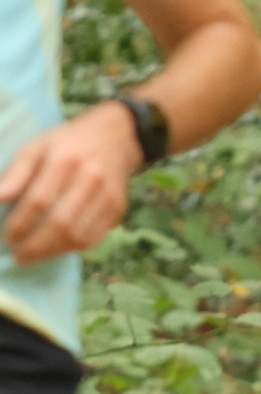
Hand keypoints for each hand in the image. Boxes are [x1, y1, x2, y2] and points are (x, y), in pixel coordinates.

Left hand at [0, 102, 141, 263]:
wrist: (115, 137)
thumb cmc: (68, 143)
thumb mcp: (36, 147)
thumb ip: (16, 173)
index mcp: (65, 160)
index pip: (39, 200)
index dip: (20, 223)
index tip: (7, 236)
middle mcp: (90, 178)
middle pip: (60, 222)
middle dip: (35, 245)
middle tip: (18, 255)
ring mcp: (107, 195)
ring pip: (78, 235)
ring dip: (52, 251)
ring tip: (33, 255)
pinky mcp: (117, 209)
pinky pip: (93, 238)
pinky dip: (71, 249)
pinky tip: (55, 248)